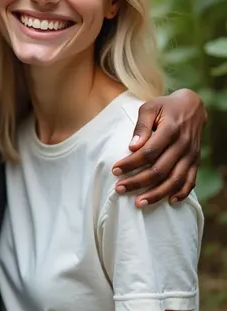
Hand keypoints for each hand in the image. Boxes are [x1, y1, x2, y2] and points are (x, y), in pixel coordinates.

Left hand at [112, 89, 206, 207]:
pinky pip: (191, 181)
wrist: (193, 107)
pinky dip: (181, 194)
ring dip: (156, 194)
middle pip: (159, 170)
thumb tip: (132, 147)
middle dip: (138, 182)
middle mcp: (183, 145)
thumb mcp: (150, 107)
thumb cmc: (165, 107)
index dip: (131, 163)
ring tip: (139, 203)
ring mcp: (191, 155)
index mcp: (171, 130)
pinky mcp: (196, 161)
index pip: (149, 152)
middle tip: (119, 189)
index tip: (115, 170)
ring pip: (174, 180)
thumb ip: (141, 126)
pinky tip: (168, 202)